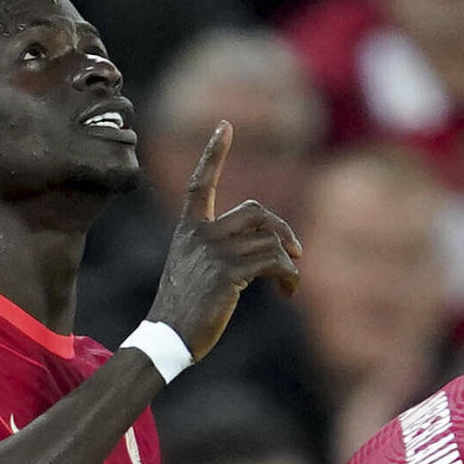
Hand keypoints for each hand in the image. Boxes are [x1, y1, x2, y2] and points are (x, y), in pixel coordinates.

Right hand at [151, 121, 301, 361]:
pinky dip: (288, 276)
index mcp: (189, 231)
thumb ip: (218, 251)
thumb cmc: (183, 312)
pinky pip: (273, 262)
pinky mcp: (228, 273)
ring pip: (269, 241)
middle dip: (282, 228)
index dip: (213, 153)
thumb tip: (266, 251)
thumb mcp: (193, 272)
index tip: (224, 126)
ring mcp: (215, 253)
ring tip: (288, 284)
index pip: (201, 184)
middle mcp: (201, 235)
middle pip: (256, 211)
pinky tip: (287, 292)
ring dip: (288, 263)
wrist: (167, 337)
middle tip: (295, 251)